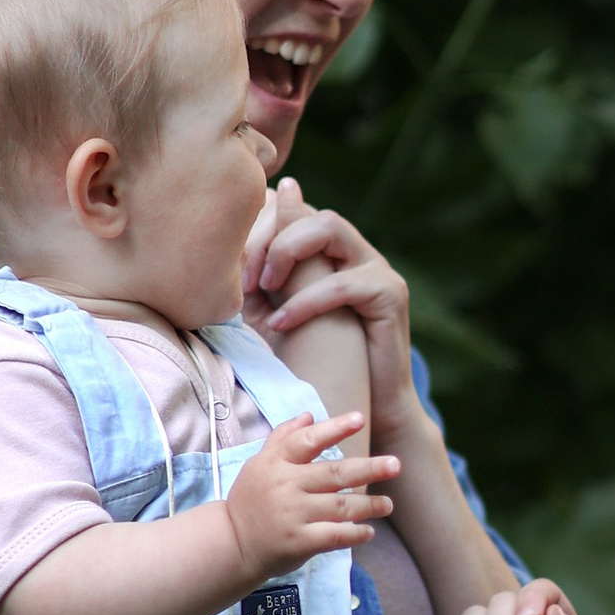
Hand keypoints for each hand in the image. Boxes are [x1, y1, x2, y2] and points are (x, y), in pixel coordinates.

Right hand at [221, 412, 398, 580]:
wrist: (231, 543)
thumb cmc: (251, 500)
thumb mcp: (259, 465)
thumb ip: (283, 438)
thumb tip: (310, 415)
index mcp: (276, 464)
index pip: (308, 442)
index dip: (334, 429)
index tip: (359, 419)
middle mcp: (285, 486)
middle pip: (334, 474)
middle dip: (368, 468)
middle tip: (395, 465)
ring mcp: (293, 515)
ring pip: (340, 506)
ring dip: (368, 504)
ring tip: (388, 504)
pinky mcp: (298, 542)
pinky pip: (334, 536)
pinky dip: (355, 534)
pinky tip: (369, 531)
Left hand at [246, 177, 417, 437]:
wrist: (361, 406)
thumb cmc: (312, 363)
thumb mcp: (272, 312)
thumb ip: (257, 279)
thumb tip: (224, 250)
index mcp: (328, 250)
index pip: (291, 207)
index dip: (256, 226)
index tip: (228, 264)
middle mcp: (354, 250)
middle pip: (307, 210)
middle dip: (267, 237)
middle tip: (243, 278)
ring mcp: (376, 267)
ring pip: (329, 226)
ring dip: (286, 252)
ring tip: (263, 287)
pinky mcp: (390, 293)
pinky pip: (344, 282)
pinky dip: (306, 301)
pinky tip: (280, 323)